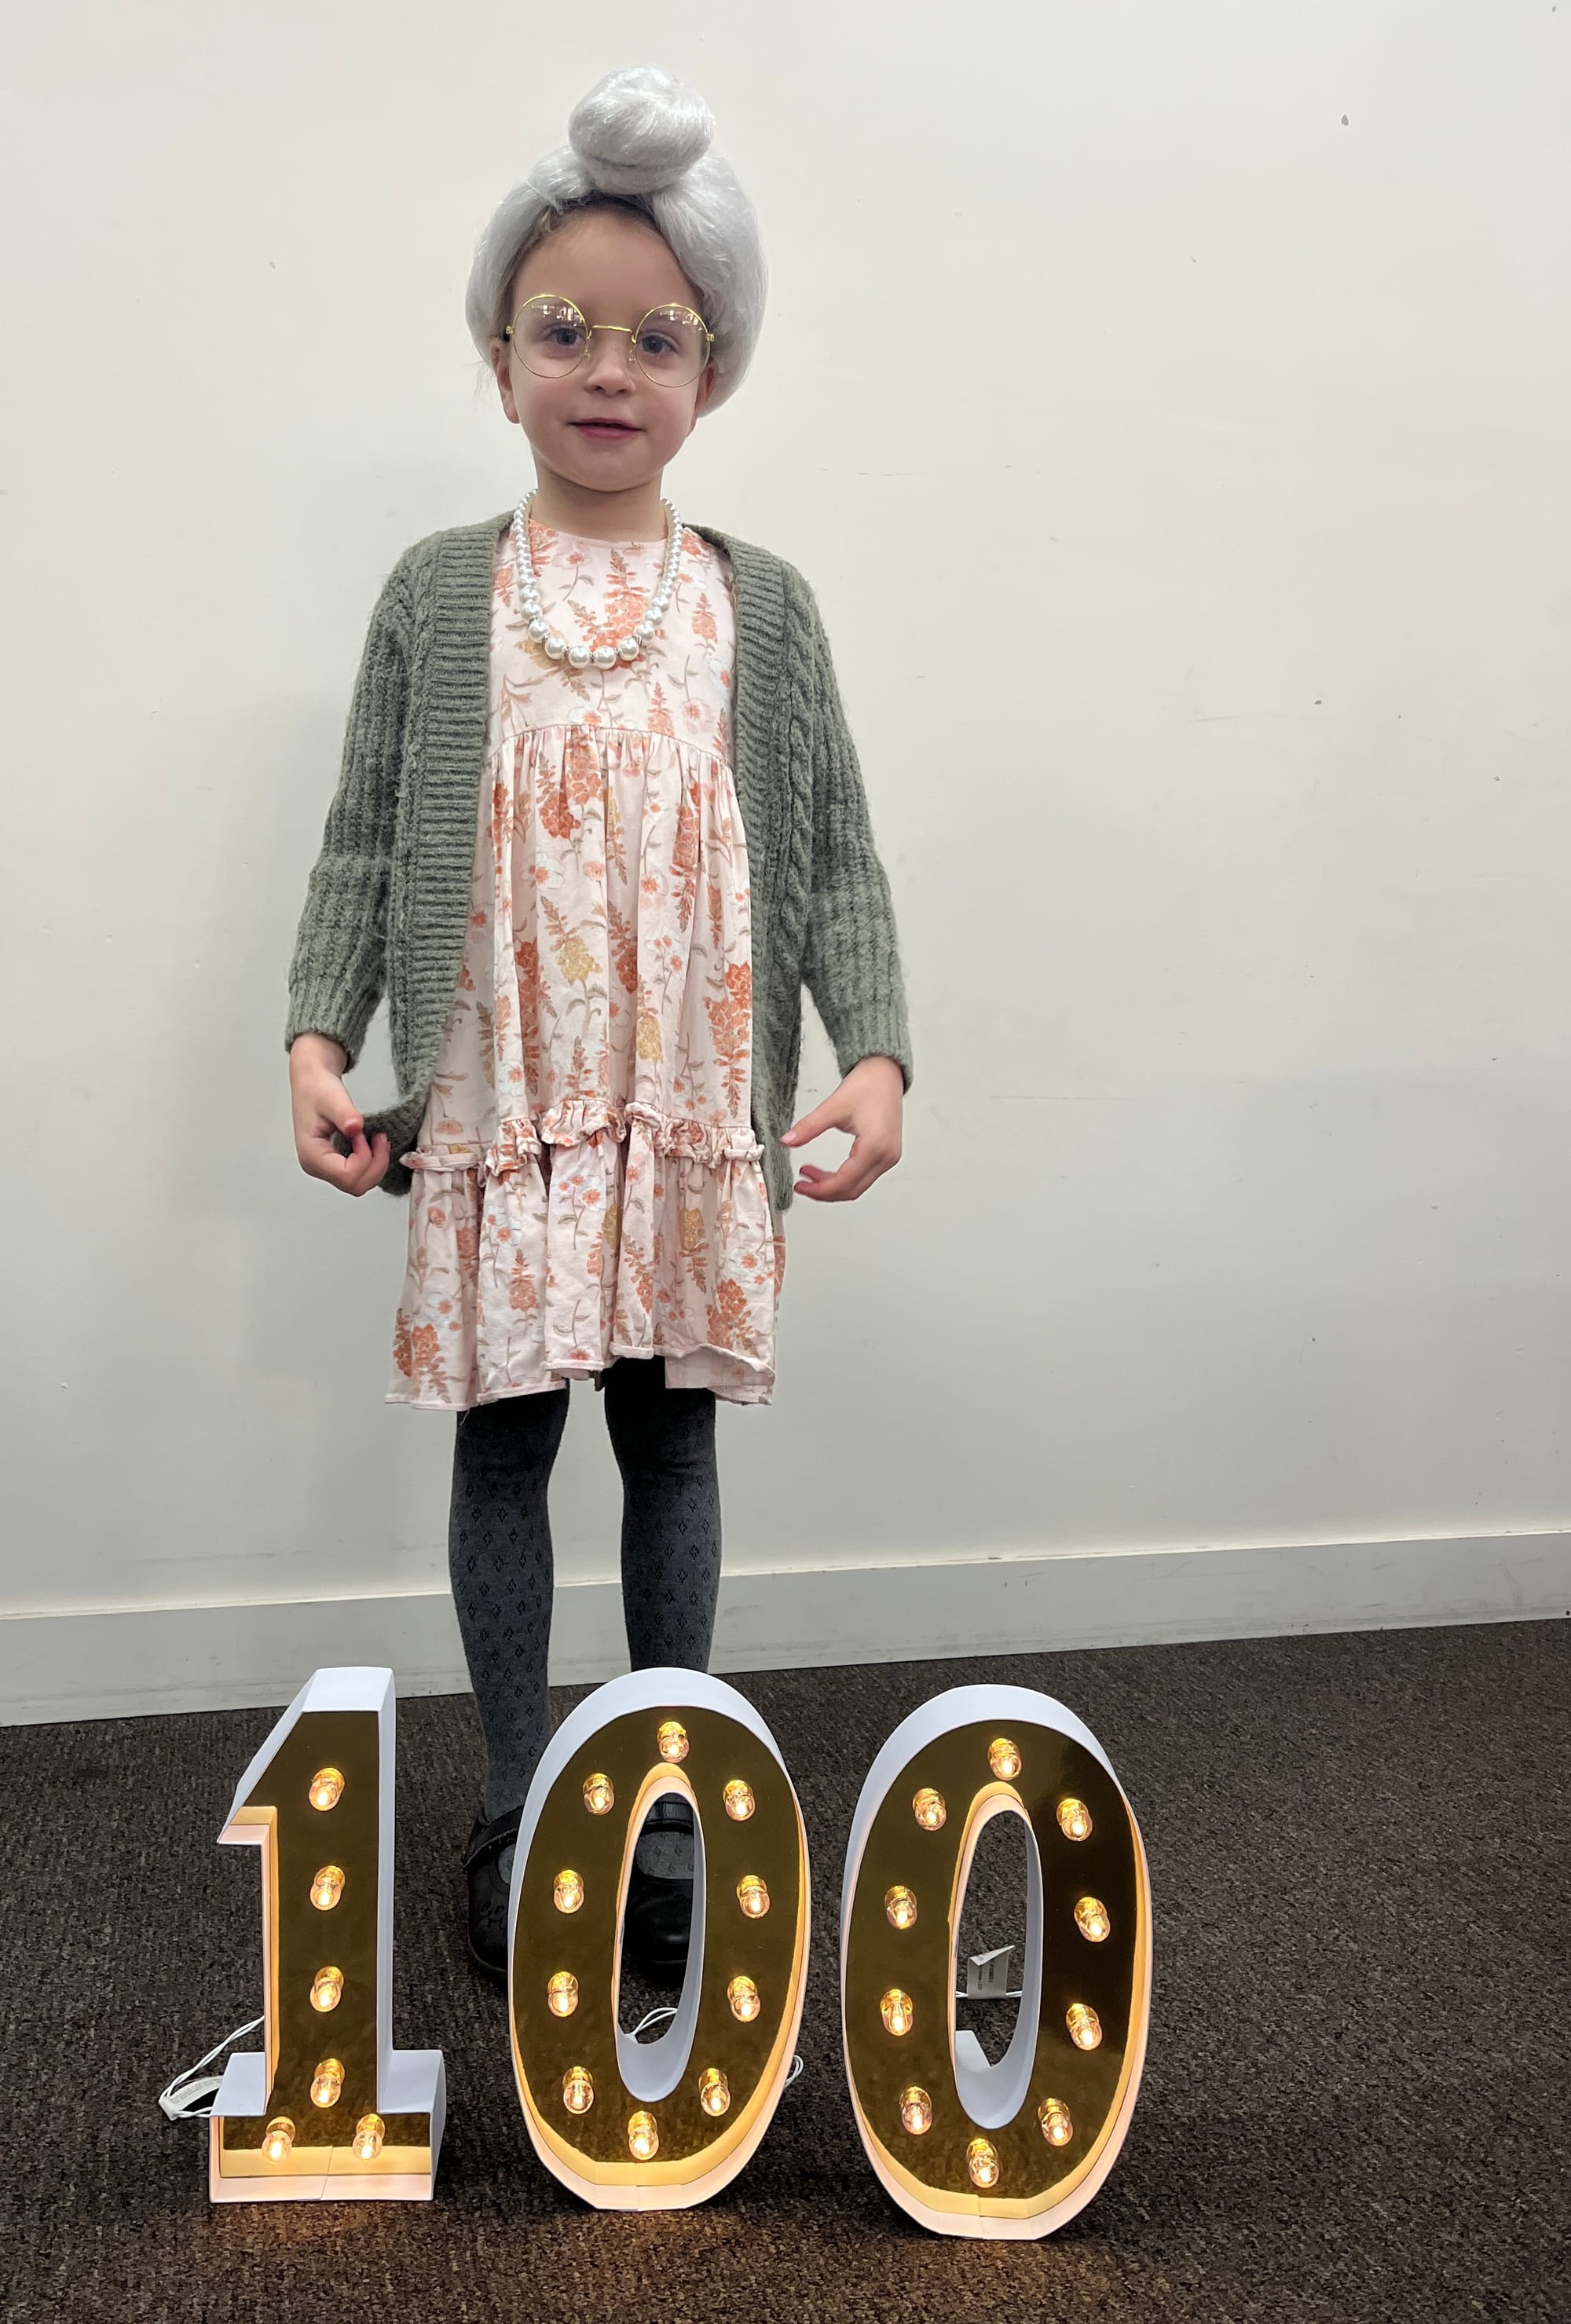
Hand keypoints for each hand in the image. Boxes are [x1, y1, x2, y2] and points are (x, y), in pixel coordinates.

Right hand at [289, 1032, 390, 1195]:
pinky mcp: (335, 1164)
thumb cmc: (317, 1089)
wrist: (312, 1082)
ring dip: (376, 1164)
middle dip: (375, 1164)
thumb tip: (354, 1127)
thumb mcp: (333, 1097)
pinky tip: (373, 1144)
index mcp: (311, 1155)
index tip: (363, 1133)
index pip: (346, 1175)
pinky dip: (372, 1162)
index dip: (364, 1157)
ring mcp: (325, 1168)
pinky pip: (358, 1175)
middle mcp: (316, 1167)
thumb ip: (344, 1113)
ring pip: (359, 1184)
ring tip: (378, 1139)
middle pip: (355, 1185)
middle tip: (380, 1137)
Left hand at [780, 1054, 903, 1201]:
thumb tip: (788, 1141)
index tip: (801, 1186)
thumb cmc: (869, 1085)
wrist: (885, 1073)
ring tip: (810, 1175)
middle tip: (802, 1185)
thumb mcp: (833, 1107)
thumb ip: (809, 1127)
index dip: (819, 1190)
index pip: (844, 1182)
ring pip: (858, 1186)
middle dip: (824, 1191)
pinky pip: (864, 1176)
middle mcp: (886, 1156)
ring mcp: (889, 1157)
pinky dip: (844, 1178)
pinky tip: (828, 1172)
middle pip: (852, 1190)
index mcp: (875, 1146)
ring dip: (833, 1186)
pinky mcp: (886, 1154)